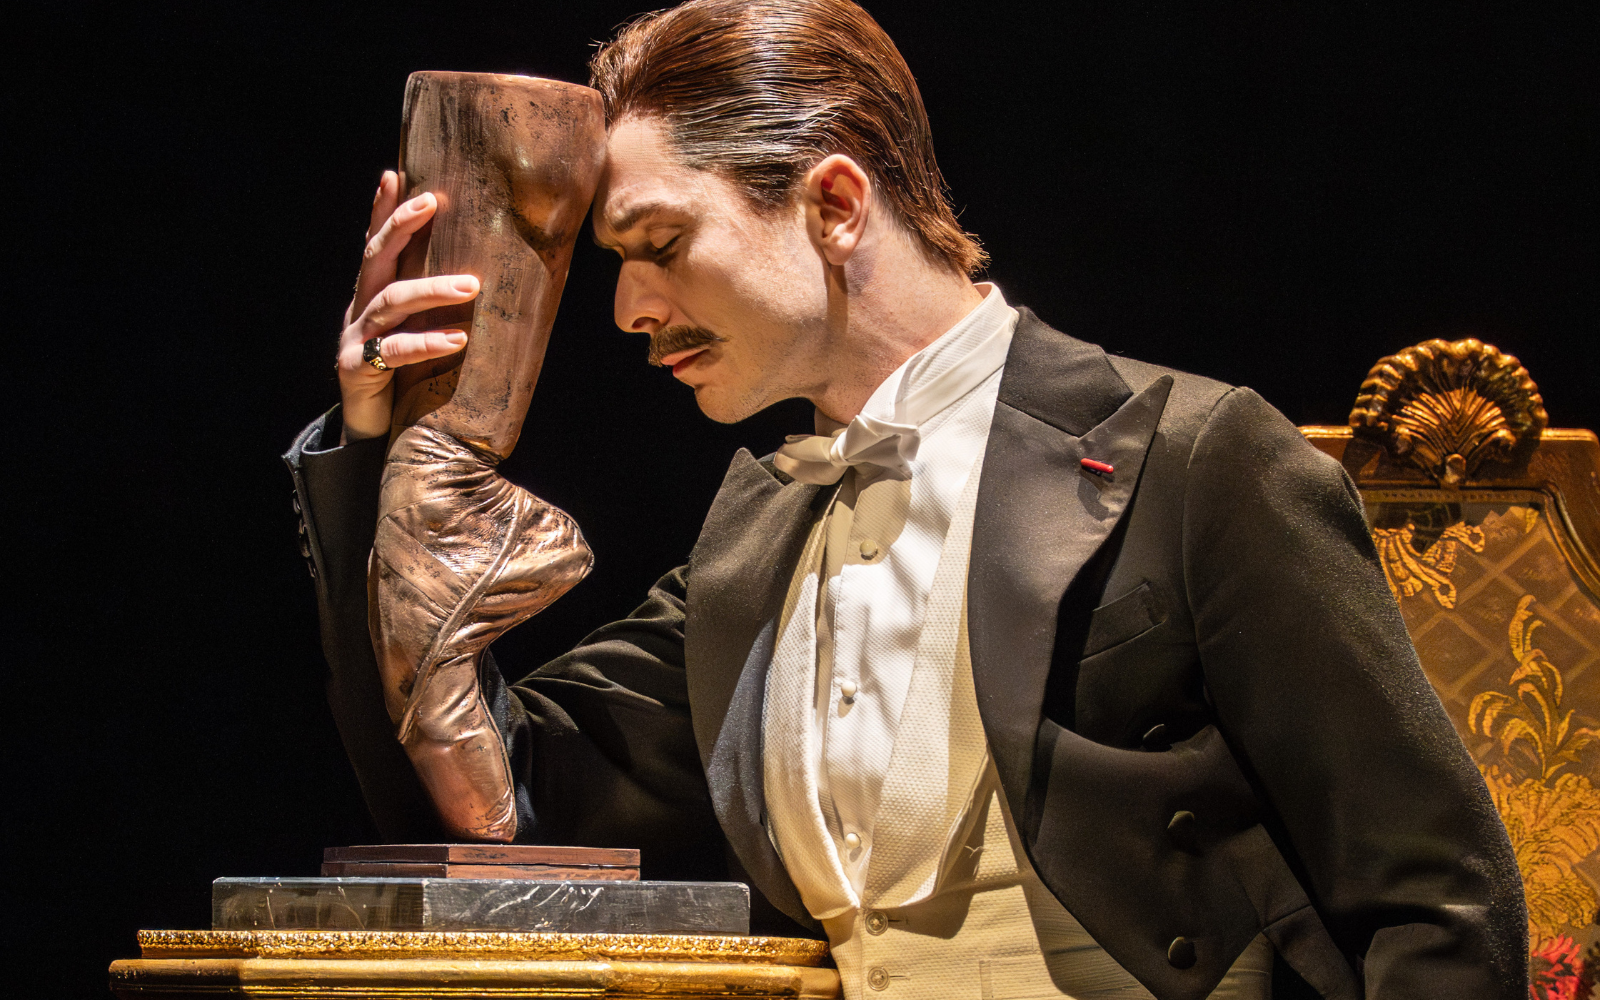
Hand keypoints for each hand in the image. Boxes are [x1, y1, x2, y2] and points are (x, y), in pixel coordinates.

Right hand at [336, 170, 480, 442]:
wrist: (372, 432)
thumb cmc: (403, 376)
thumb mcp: (415, 332)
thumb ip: (430, 303)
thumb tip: (479, 270)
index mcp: (371, 294)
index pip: (376, 244)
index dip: (382, 209)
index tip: (397, 175)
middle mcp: (358, 308)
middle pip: (376, 257)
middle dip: (402, 226)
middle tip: (434, 203)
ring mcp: (353, 337)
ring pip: (391, 301)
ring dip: (432, 289)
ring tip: (471, 285)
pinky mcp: (355, 369)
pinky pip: (394, 352)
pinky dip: (427, 343)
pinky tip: (457, 338)